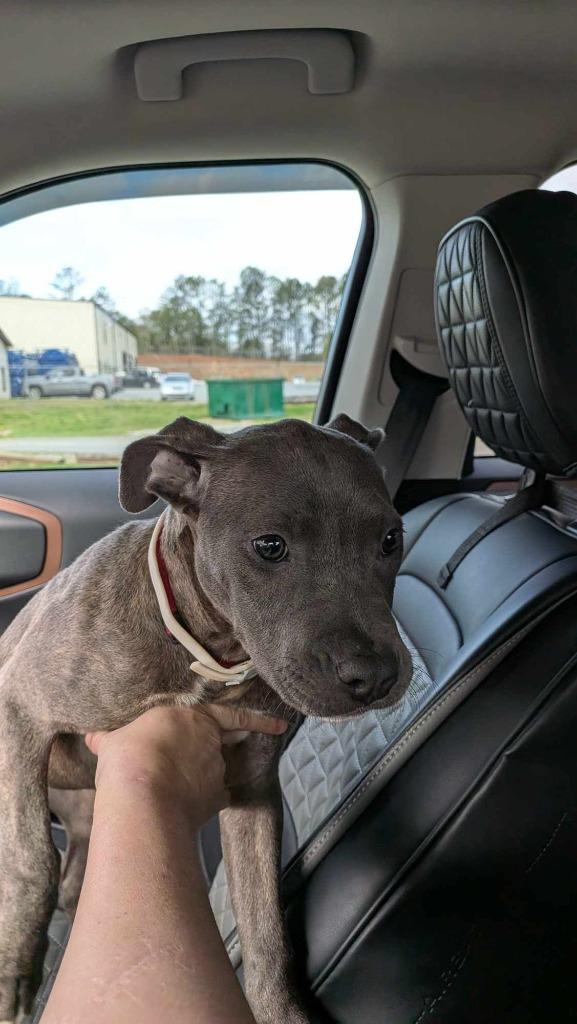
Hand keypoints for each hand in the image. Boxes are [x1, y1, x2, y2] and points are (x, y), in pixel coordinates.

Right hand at [86, 705, 287, 826]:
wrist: (140, 796)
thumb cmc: (128, 758)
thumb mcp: (113, 741)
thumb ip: (110, 739)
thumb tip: (94, 738)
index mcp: (192, 717)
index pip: (232, 714)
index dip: (258, 719)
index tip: (280, 725)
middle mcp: (210, 741)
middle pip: (229, 740)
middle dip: (237, 740)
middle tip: (243, 740)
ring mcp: (216, 771)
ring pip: (220, 770)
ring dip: (210, 774)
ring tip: (186, 783)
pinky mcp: (215, 798)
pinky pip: (216, 797)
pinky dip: (207, 801)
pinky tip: (194, 808)